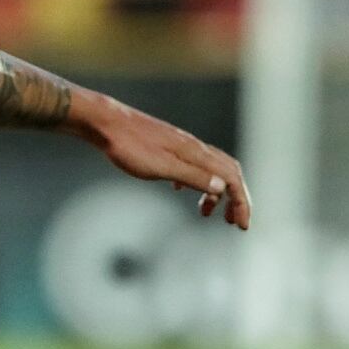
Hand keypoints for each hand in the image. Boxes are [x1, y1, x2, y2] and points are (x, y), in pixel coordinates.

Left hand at [77, 95, 250, 226]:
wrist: (105, 123)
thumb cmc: (129, 146)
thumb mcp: (161, 167)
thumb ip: (192, 177)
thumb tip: (222, 187)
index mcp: (196, 154)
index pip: (232, 179)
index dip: (242, 202)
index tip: (242, 226)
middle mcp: (194, 147)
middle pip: (228, 172)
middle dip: (236, 199)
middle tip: (234, 222)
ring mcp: (181, 145)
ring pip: (210, 169)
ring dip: (215, 192)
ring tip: (207, 214)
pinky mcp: (168, 146)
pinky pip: (191, 164)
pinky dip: (195, 181)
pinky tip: (180, 190)